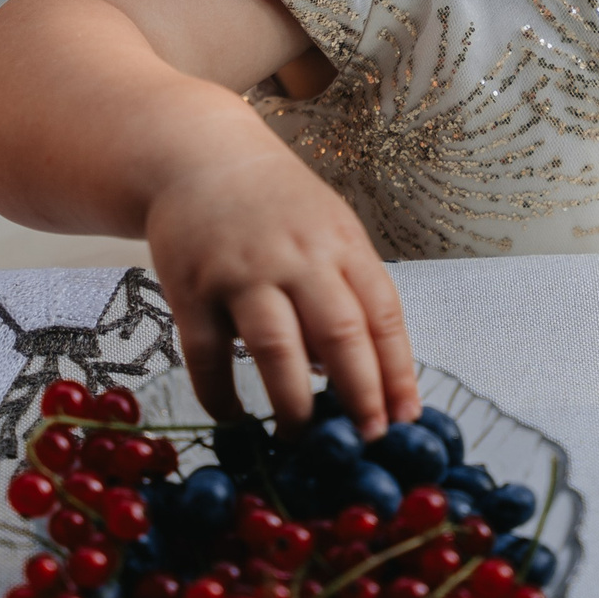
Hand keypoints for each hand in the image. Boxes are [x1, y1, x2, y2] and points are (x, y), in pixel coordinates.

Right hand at [143, 142, 420, 437]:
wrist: (199, 157)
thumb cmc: (276, 205)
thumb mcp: (328, 230)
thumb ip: (347, 291)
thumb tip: (359, 376)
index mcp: (342, 244)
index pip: (383, 313)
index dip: (398, 371)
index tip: (407, 419)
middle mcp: (297, 258)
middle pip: (339, 333)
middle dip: (360, 394)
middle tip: (366, 440)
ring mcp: (242, 273)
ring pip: (276, 348)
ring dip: (292, 403)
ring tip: (303, 440)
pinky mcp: (191, 289)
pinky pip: (208, 355)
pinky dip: (221, 396)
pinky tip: (235, 418)